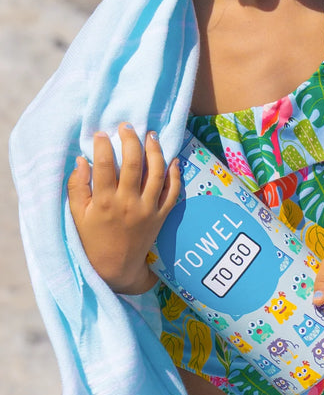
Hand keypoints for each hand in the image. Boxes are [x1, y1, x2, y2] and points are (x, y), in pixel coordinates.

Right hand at [67, 123, 180, 293]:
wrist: (116, 267)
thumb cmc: (92, 238)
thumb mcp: (77, 215)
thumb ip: (77, 186)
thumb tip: (82, 159)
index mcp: (105, 202)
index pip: (105, 165)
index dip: (104, 145)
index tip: (101, 133)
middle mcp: (129, 203)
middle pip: (135, 164)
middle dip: (131, 140)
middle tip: (128, 127)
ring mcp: (148, 209)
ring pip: (157, 173)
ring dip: (155, 150)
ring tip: (151, 135)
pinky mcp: (162, 216)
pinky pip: (173, 191)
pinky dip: (175, 174)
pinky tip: (173, 159)